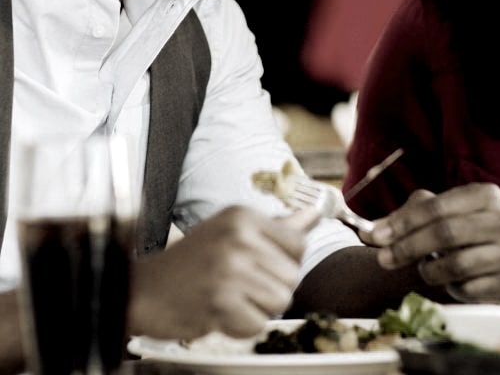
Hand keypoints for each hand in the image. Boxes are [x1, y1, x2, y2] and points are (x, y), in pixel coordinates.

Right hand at [128, 205, 316, 340]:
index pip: (298, 243)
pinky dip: (241, 326)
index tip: (261, 265)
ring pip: (279, 301)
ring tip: (230, 297)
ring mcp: (229, 270)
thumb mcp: (233, 231)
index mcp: (244, 216)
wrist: (144, 290)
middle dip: (270, 287)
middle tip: (240, 284)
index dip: (285, 262)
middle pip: (292, 275)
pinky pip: (257, 324)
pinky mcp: (220, 302)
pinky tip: (220, 312)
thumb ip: (278, 226)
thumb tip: (315, 213)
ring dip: (257, 308)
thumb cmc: (192, 260)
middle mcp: (239, 237)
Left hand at [364, 183, 499, 304]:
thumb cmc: (459, 233)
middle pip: (446, 233)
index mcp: (487, 195)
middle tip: (383, 258)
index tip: (376, 235)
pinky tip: (450, 282)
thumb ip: (404, 218)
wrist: (493, 263)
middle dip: (408, 246)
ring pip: (457, 264)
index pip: (437, 207)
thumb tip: (370, 231)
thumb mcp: (436, 215)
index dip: (403, 222)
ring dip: (429, 270)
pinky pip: (469, 289)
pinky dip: (451, 288)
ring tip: (423, 269)